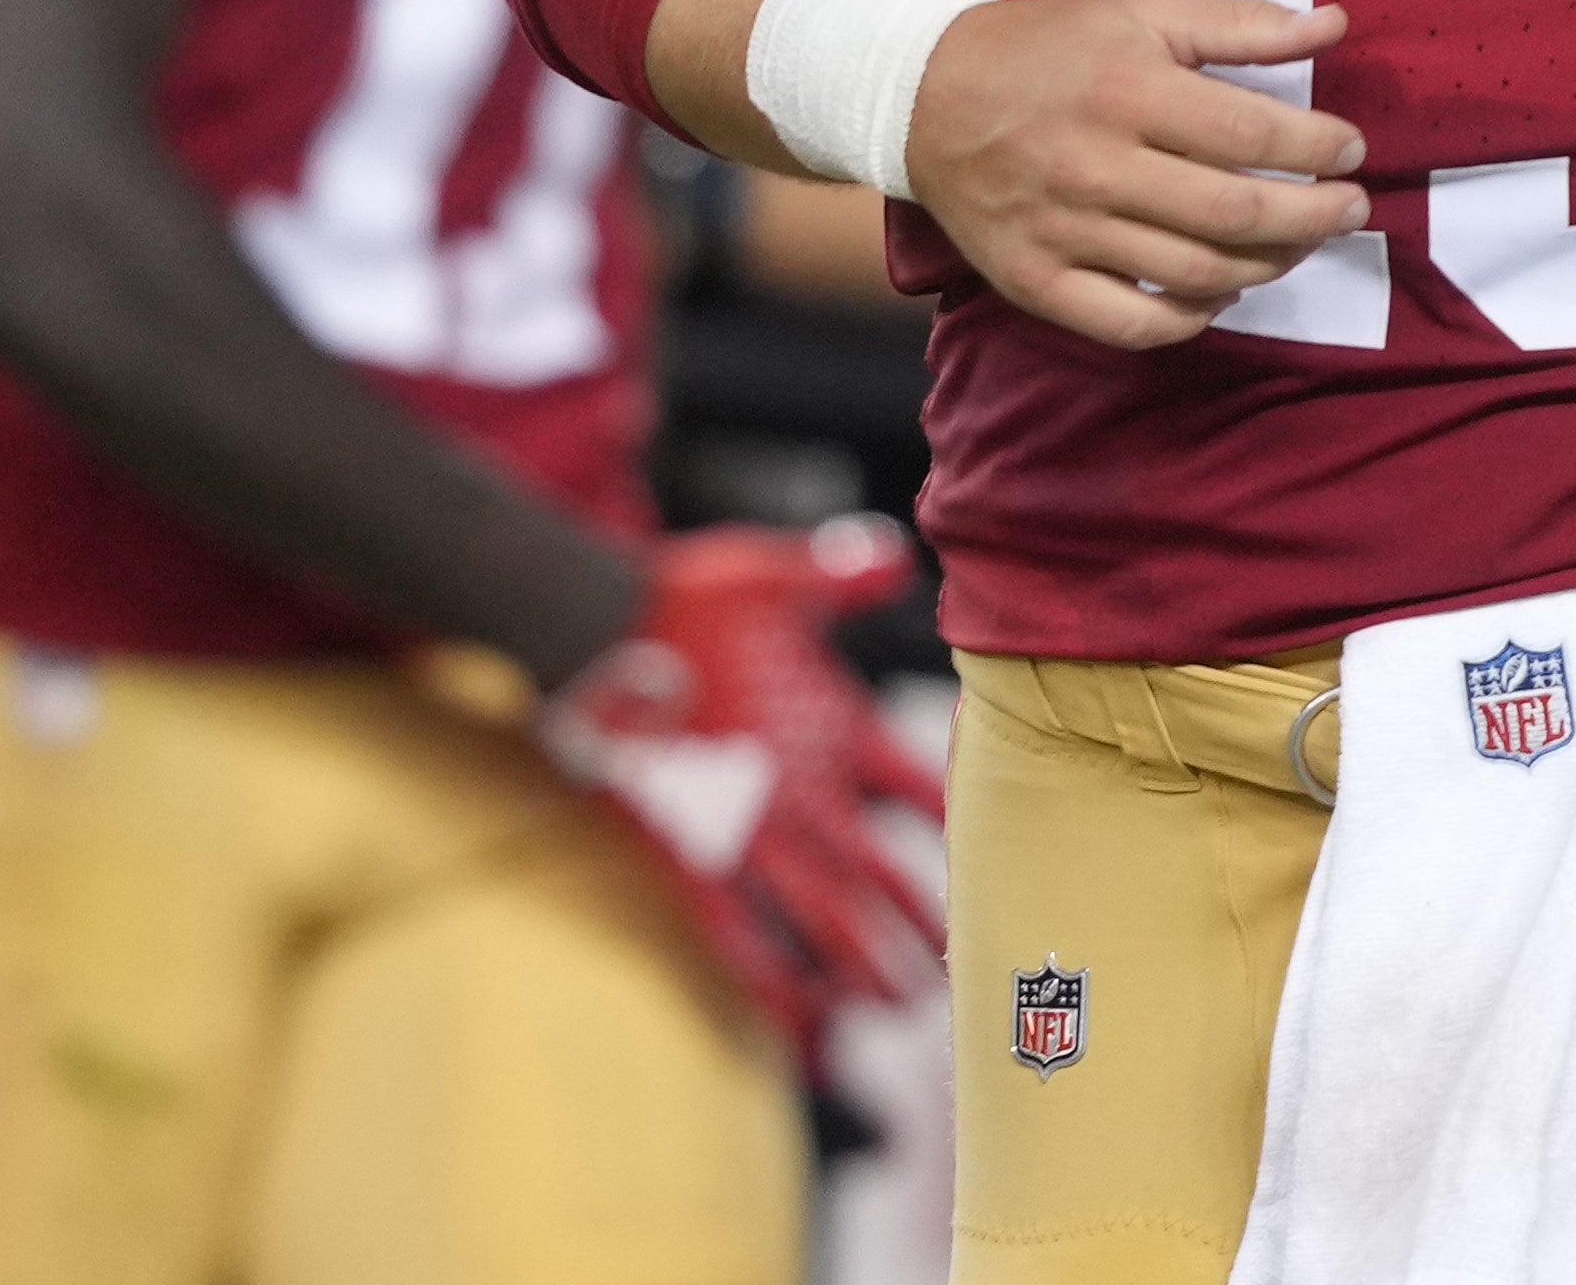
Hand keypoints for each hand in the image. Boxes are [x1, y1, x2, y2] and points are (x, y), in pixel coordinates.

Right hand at [538, 522, 942, 1058]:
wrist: (592, 625)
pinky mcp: (685, 854)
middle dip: (917, 924)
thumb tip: (894, 554)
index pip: (918, 787)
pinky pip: (735, 937)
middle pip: (876, 874)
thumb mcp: (774, 574)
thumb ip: (839, 576)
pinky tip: (792, 1022)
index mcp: (829, 725)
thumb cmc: (682, 596)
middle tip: (954, 966)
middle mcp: (800, 788)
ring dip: (860, 967)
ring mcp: (744, 830)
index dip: (956, 824)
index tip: (983, 854)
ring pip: (819, 919)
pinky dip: (768, 983)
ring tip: (890, 1009)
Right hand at [903, 0, 1365, 350]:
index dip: (1318, 147)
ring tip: (1298, 244)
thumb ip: (1240, 22)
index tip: (1351, 149)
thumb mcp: (1140, 9)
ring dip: (1269, 265)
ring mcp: (1063, 231)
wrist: (923, 94)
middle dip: (1314, 216)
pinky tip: (1221, 292)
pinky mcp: (1035, 280)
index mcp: (1126, 87)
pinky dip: (1191, 319)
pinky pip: (1132, 325)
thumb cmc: (1050, 46)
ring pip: (1195, 274)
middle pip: (1234, 212)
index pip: (1250, 132)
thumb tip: (1335, 24)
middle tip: (1351, 208)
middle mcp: (1095, 164)